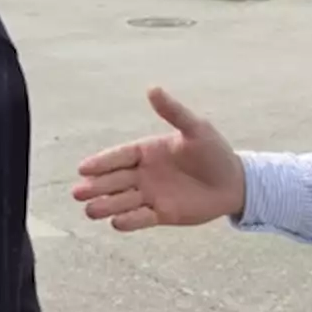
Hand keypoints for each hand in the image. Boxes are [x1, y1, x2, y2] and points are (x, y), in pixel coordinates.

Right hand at [72, 87, 245, 231]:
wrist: (234, 182)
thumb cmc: (214, 151)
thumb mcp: (196, 128)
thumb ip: (173, 112)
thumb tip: (152, 89)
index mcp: (147, 151)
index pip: (119, 156)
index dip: (101, 163)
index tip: (83, 168)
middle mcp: (144, 173)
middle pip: (114, 180)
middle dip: (96, 186)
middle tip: (78, 192)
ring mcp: (151, 194)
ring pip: (122, 201)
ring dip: (106, 205)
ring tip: (90, 210)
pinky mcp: (161, 214)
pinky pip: (140, 218)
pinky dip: (128, 221)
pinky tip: (116, 223)